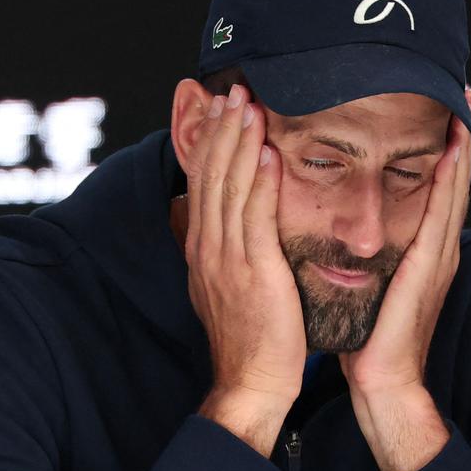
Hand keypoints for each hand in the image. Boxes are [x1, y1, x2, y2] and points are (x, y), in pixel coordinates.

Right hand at [184, 84, 307, 409]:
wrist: (252, 381)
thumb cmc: (249, 336)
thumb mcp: (227, 285)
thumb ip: (228, 249)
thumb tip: (229, 223)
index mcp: (203, 247)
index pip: (203, 182)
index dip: (210, 142)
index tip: (219, 109)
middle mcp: (208, 245)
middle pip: (211, 174)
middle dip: (221, 128)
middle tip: (231, 89)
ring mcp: (227, 256)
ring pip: (230, 185)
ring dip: (239, 141)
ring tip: (247, 103)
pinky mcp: (253, 269)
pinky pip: (254, 215)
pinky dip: (259, 179)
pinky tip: (267, 150)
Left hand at [339, 89, 470, 396]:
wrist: (382, 381)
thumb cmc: (370, 337)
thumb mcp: (372, 284)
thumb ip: (370, 255)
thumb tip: (347, 231)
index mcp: (424, 251)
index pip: (436, 188)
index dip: (444, 150)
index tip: (445, 110)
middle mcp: (437, 248)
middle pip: (453, 179)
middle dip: (461, 135)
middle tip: (464, 92)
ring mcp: (439, 256)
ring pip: (453, 188)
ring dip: (461, 146)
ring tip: (465, 106)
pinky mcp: (430, 267)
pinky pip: (442, 212)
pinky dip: (450, 179)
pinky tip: (452, 151)